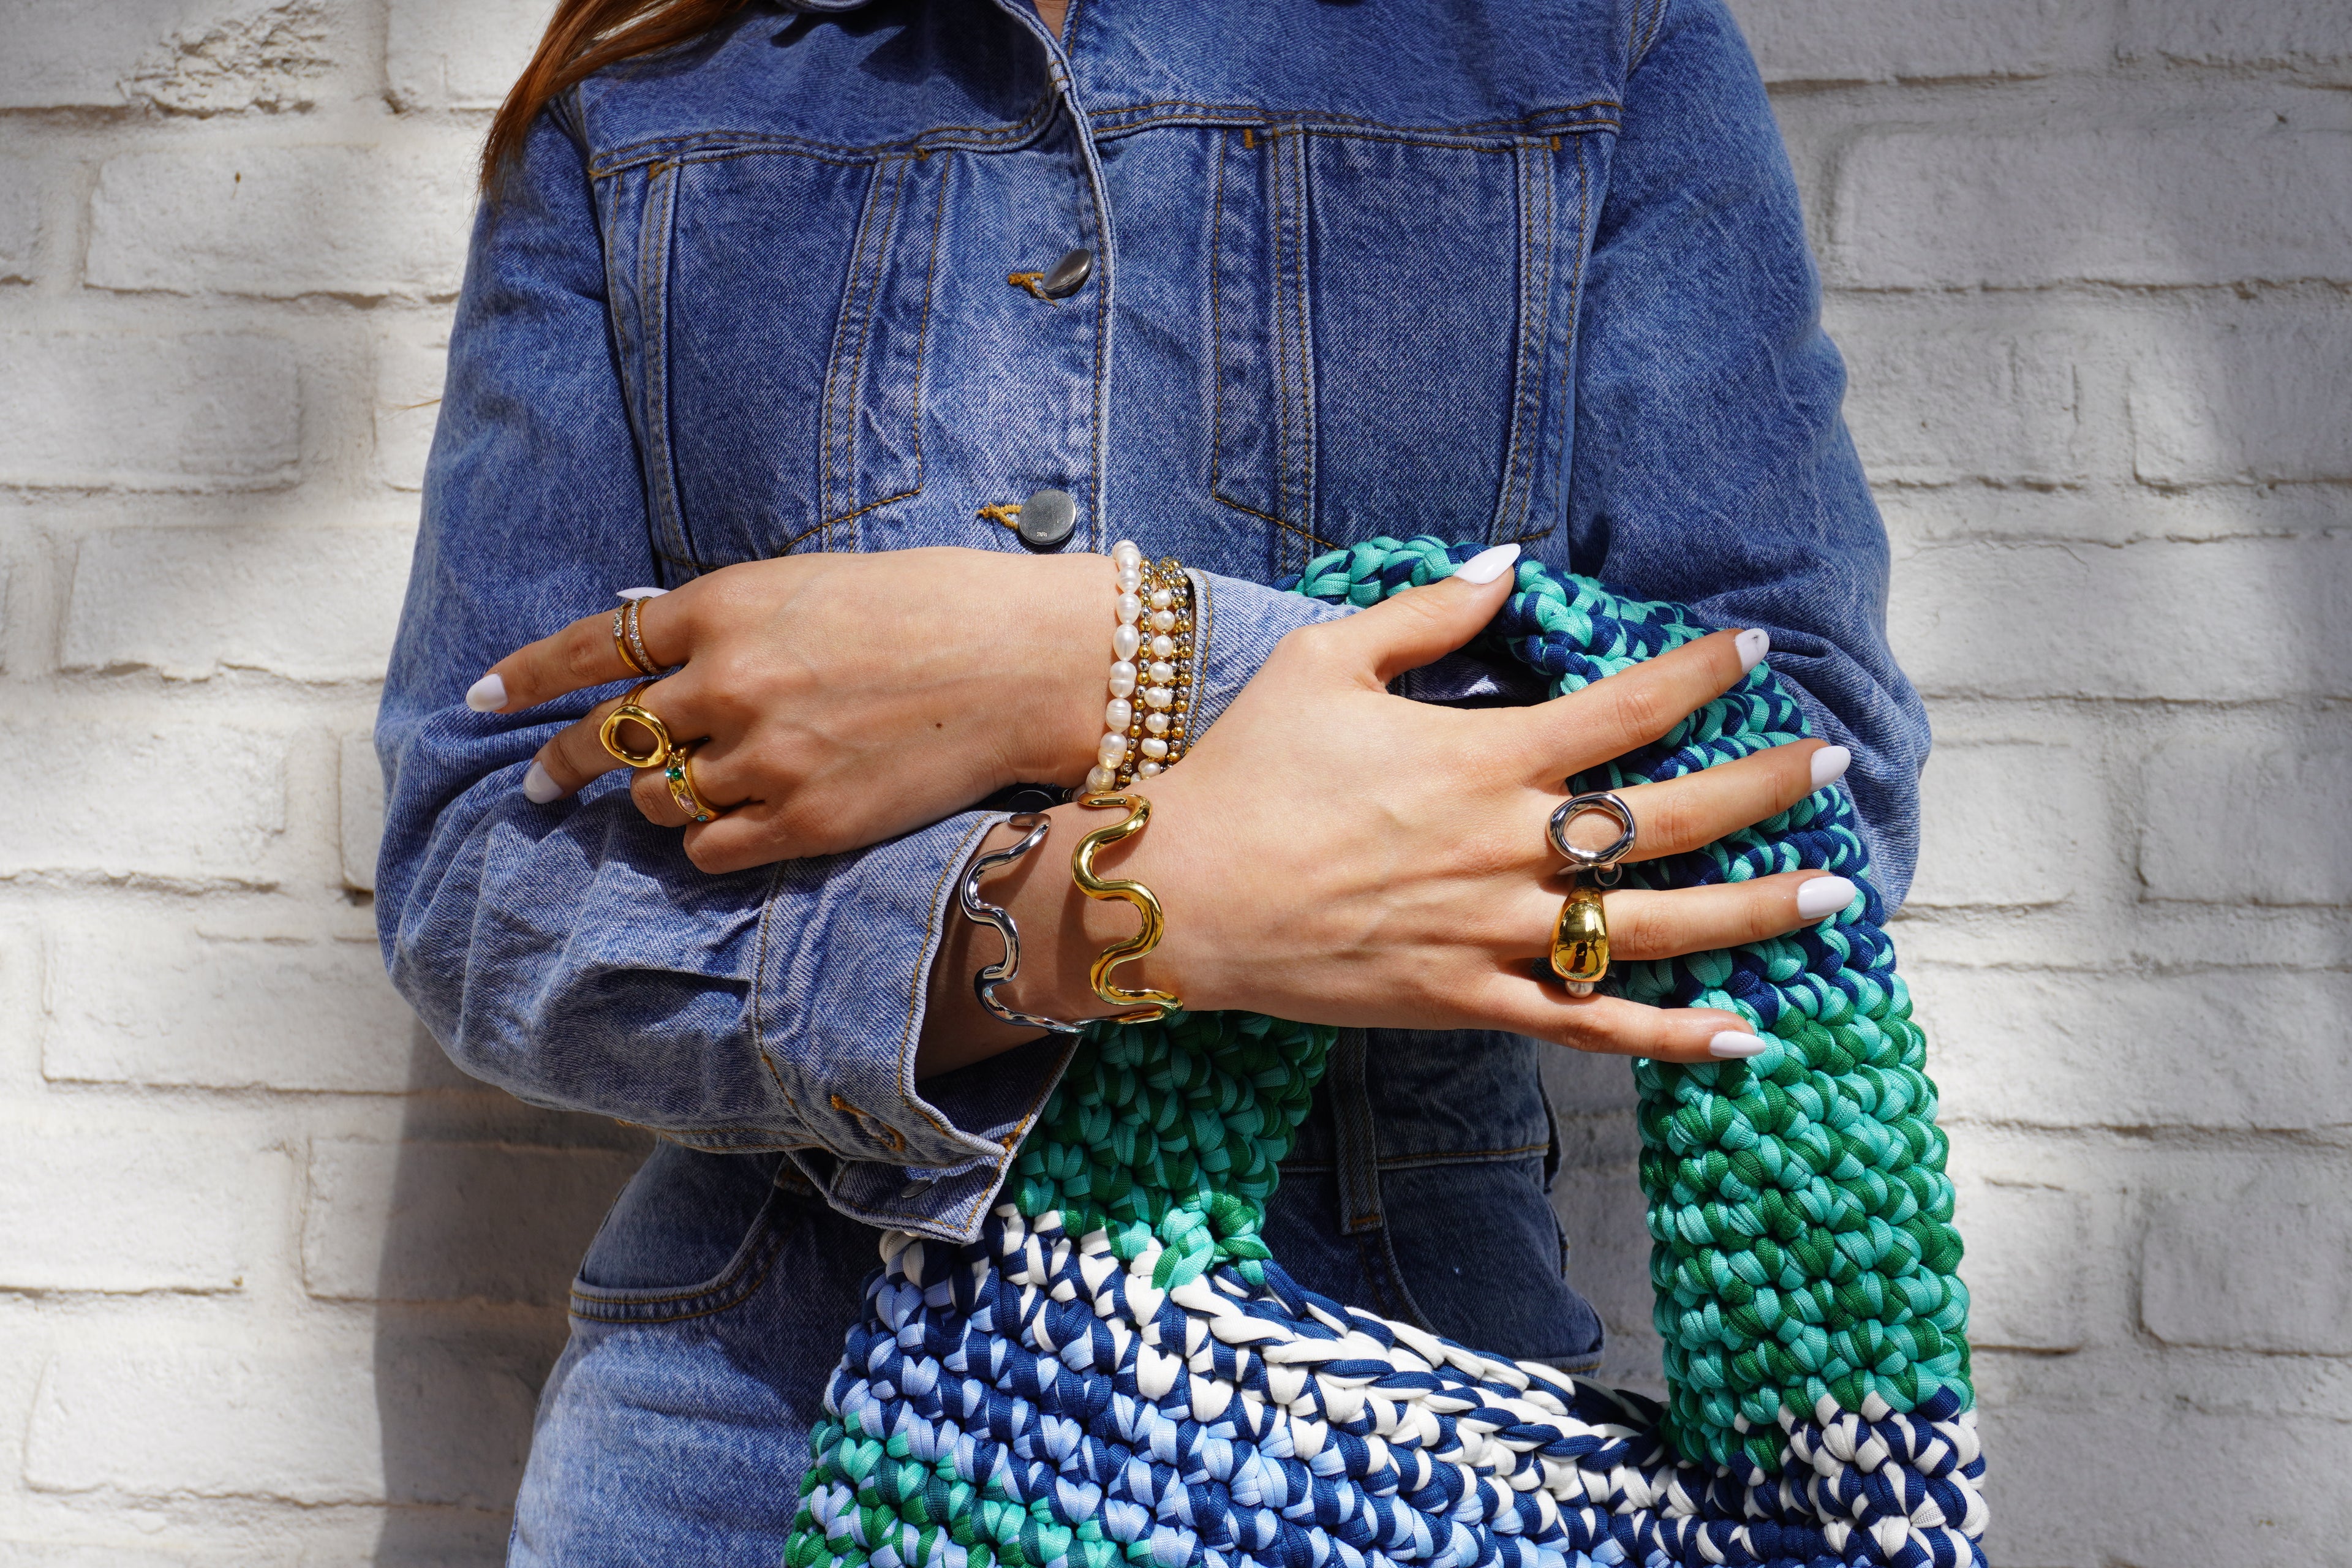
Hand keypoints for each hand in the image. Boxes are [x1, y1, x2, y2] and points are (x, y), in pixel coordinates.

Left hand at [465, 549, 1109, 870]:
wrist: (1022, 664)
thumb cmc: (930, 607)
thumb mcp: (810, 584)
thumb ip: (726, 620)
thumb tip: (650, 647)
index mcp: (726, 606)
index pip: (593, 646)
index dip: (528, 677)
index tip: (483, 701)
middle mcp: (730, 682)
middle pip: (610, 738)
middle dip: (565, 764)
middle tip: (541, 784)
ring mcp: (765, 756)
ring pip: (657, 801)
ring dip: (659, 799)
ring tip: (694, 791)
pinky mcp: (805, 820)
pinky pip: (709, 848)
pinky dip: (706, 840)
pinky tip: (735, 824)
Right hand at [929, 546, 1855, 1069]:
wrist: (1181, 897)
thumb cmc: (1247, 770)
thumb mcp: (1324, 661)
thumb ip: (1427, 614)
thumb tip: (1507, 561)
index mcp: (1483, 758)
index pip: (1625, 709)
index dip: (1701, 673)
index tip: (1756, 648)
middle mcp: (1507, 848)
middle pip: (1668, 819)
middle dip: (1764, 787)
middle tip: (1835, 763)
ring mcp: (1495, 934)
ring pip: (1654, 928)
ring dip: (1756, 910)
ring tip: (1838, 891)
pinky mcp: (1470, 1001)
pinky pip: (1590, 1026)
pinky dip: (1671, 1038)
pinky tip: (1746, 1038)